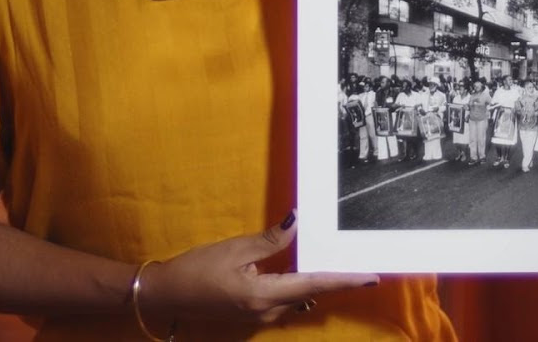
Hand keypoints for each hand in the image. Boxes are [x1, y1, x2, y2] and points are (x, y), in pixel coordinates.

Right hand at [139, 211, 377, 326]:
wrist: (167, 294)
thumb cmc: (196, 269)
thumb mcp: (234, 249)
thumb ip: (269, 240)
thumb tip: (296, 222)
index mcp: (264, 295)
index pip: (313, 284)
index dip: (344, 280)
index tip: (371, 277)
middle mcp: (267, 311)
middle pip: (310, 293)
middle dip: (335, 281)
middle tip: (361, 269)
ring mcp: (259, 316)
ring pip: (297, 298)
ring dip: (315, 283)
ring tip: (337, 267)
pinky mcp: (252, 314)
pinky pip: (283, 301)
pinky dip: (296, 287)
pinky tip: (300, 274)